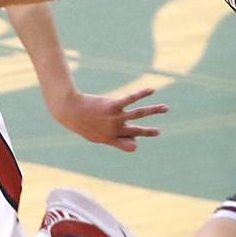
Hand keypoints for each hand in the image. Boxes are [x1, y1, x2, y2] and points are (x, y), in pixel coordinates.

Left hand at [50, 87, 168, 152]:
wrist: (70, 111)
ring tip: (166, 108)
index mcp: (111, 139)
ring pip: (140, 114)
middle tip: (158, 132)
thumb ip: (110, 139)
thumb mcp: (95, 136)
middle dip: (149, 132)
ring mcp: (115, 117)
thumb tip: (120, 139)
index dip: (132, 143)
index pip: (130, 146)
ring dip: (155, 111)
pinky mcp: (113, 105)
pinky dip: (143, 94)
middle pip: (137, 132)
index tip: (131, 138)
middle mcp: (115, 130)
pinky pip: (131, 99)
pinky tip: (152, 90)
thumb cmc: (82, 123)